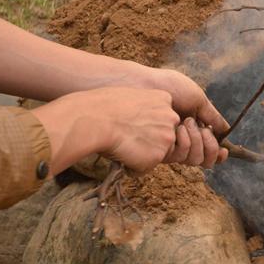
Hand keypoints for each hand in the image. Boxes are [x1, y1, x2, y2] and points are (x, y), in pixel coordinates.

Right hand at [33, 87, 180, 174]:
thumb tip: (141, 118)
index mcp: (165, 98)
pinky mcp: (157, 156)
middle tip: (128, 136)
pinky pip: (145, 168)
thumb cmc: (102, 106)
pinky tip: (120, 155)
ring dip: (142, 154)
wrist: (92, 120)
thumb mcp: (130, 95)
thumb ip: (145, 106)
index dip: (146, 124)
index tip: (132, 123)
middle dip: (149, 140)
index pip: (163, 117)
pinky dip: (133, 167)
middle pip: (165, 136)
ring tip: (123, 145)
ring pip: (158, 153)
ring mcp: (167, 137)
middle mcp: (171, 117)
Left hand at [134, 66, 228, 166]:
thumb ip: (212, 116)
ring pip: (193, 160)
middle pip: (204, 159)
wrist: (147, 84)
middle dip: (209, 145)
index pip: (209, 150)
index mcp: (194, 129)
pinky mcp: (159, 149)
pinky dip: (185, 143)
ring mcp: (171, 146)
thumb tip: (227, 130)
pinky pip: (179, 157)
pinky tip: (179, 127)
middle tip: (202, 128)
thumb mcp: (197, 98)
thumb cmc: (170, 86)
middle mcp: (183, 140)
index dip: (218, 154)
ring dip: (197, 142)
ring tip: (187, 122)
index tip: (224, 151)